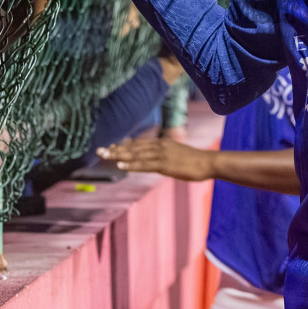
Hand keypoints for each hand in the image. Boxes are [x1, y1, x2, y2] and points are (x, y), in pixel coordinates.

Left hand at [97, 135, 213, 181]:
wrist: (208, 162)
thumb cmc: (195, 161)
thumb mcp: (177, 155)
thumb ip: (165, 156)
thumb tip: (155, 161)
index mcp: (162, 143)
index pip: (138, 143)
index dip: (123, 146)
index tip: (110, 147)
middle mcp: (159, 145)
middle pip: (133, 147)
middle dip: (115, 149)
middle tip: (99, 151)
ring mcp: (161, 154)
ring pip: (136, 154)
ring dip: (119, 155)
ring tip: (104, 156)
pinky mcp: (165, 164)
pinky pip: (145, 164)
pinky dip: (132, 164)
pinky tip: (121, 165)